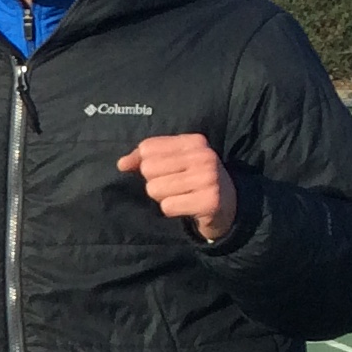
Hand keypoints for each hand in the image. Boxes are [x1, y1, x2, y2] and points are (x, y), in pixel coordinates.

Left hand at [116, 133, 234, 243]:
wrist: (229, 206)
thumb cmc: (194, 180)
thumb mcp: (174, 162)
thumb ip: (146, 158)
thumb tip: (122, 164)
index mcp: (193, 141)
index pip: (148, 147)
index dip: (145, 163)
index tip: (163, 171)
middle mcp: (203, 156)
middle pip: (148, 169)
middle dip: (155, 182)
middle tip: (176, 187)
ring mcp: (208, 178)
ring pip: (155, 189)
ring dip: (163, 198)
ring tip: (181, 196)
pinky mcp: (209, 201)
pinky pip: (167, 206)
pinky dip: (172, 210)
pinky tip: (187, 207)